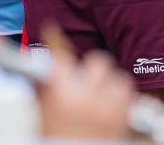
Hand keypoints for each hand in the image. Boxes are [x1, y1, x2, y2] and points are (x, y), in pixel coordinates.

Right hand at [37, 25, 134, 140]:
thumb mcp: (38, 110)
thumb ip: (39, 84)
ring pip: (119, 78)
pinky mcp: (122, 121)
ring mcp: (107, 109)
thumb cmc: (51, 136)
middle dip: (91, 69)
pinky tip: (111, 107)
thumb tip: (33, 61)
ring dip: (110, 84)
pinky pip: (129, 96)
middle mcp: (86, 98)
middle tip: (84, 80)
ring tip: (100, 96)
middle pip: (98, 62)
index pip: (59, 54)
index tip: (51, 30)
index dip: (54, 39)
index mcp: (59, 94)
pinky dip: (121, 98)